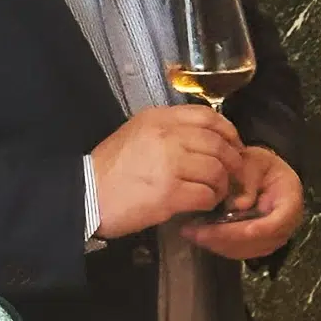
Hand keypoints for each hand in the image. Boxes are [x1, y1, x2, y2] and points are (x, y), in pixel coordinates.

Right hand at [91, 105, 245, 239]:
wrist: (85, 195)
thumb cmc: (111, 167)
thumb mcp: (137, 133)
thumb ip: (169, 130)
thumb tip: (205, 139)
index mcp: (159, 119)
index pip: (207, 116)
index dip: (228, 131)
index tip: (234, 144)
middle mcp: (167, 136)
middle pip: (217, 144)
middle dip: (232, 160)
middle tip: (234, 173)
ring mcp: (169, 165)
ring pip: (216, 170)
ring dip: (222, 184)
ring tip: (217, 192)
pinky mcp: (169, 194)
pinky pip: (205, 195)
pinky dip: (210, 201)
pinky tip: (204, 204)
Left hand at [182, 147, 304, 259]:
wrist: (264, 174)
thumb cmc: (259, 165)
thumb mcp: (254, 161)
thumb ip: (248, 180)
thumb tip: (238, 206)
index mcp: (290, 199)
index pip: (279, 220)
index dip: (261, 228)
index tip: (242, 230)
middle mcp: (286, 224)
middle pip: (258, 240)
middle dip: (226, 237)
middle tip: (197, 231)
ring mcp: (273, 237)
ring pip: (247, 249)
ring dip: (219, 244)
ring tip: (193, 233)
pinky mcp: (259, 245)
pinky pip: (240, 251)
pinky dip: (219, 246)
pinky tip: (201, 236)